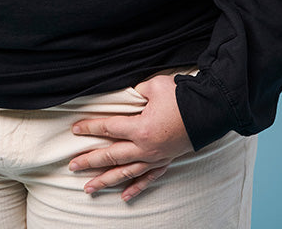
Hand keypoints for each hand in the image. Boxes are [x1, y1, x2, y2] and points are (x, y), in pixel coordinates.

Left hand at [70, 74, 192, 200]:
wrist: (209, 111)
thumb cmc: (181, 97)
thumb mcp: (154, 85)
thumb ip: (136, 91)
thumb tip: (127, 95)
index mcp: (140, 128)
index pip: (108, 128)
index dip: (90, 128)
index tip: (75, 130)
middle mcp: (145, 147)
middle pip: (111, 156)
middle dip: (90, 161)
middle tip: (72, 166)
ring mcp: (155, 157)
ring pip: (125, 172)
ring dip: (105, 180)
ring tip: (88, 188)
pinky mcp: (165, 161)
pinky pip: (148, 179)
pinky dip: (135, 188)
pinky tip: (123, 196)